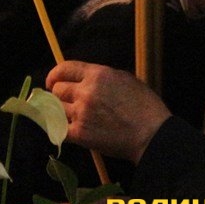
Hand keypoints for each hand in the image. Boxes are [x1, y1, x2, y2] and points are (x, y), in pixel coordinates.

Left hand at [46, 61, 169, 163]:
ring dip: (61, 112)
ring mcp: (81, 113)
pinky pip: (59, 129)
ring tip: (69, 116)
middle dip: (59, 95)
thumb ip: (101, 77)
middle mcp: (86, 91)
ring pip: (56, 109)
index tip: (52, 81)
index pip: (64, 68)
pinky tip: (65, 129)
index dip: (55, 74)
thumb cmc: (145, 107)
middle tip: (65, 101)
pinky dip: (60, 129)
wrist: (152, 135)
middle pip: (58, 90)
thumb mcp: (125, 79)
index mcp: (97, 74)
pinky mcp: (80, 134)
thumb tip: (84, 78)